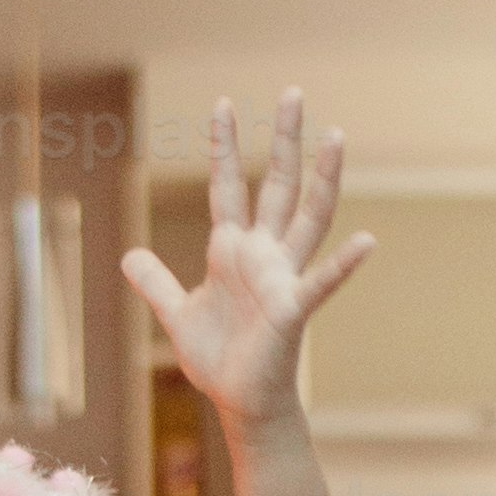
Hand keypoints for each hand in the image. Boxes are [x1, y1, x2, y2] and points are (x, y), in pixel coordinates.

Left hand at [121, 88, 370, 424]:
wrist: (240, 403)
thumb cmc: (219, 360)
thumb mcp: (175, 314)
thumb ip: (155, 283)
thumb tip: (129, 255)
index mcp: (233, 250)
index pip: (229, 186)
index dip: (225, 147)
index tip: (222, 104)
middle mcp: (263, 254)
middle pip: (276, 184)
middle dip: (283, 140)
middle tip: (292, 92)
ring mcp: (282, 278)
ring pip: (307, 217)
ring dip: (323, 179)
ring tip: (337, 137)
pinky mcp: (292, 310)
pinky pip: (321, 283)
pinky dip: (343, 264)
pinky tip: (366, 242)